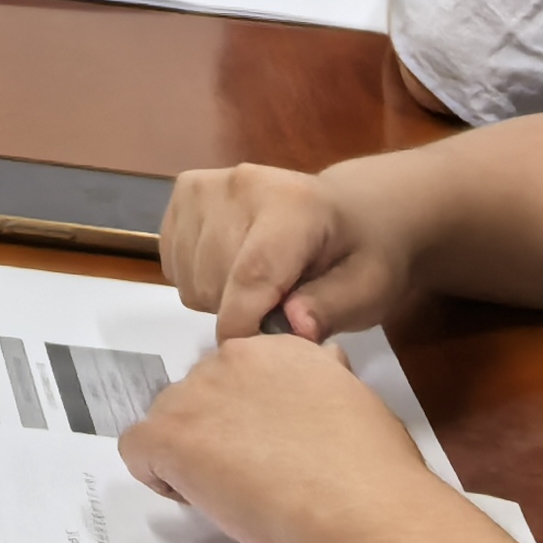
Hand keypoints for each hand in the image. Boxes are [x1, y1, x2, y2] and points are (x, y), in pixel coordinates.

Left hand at [119, 333, 482, 542]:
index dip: (247, 410)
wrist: (366, 508)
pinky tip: (194, 495)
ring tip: (233, 490)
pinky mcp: (171, 436)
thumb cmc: (376, 471)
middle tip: (253, 471)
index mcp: (277, 349)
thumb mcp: (359, 401)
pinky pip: (138, 449)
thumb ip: (327, 378)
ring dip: (190, 450)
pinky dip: (158, 474)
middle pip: (200, 392)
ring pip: (169, 418)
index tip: (265, 440)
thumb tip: (327, 361)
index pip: (238, 369)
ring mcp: (194, 395)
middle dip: (217, 429)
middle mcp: (230, 358)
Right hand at [163, 162, 405, 340]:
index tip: (252, 359)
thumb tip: (294, 327)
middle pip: (214, 278)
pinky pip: (173, 263)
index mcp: (293, 204)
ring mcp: (204, 184)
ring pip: (189, 276)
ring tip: (259, 291)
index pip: (253, 272)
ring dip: (218, 299)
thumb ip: (332, 308)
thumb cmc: (364, 254)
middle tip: (278, 314)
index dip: (246, 324)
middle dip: (241, 312)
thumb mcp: (369, 289)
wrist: (352, 207)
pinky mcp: (183, 190)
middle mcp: (239, 184)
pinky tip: (233, 272)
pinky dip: (199, 280)